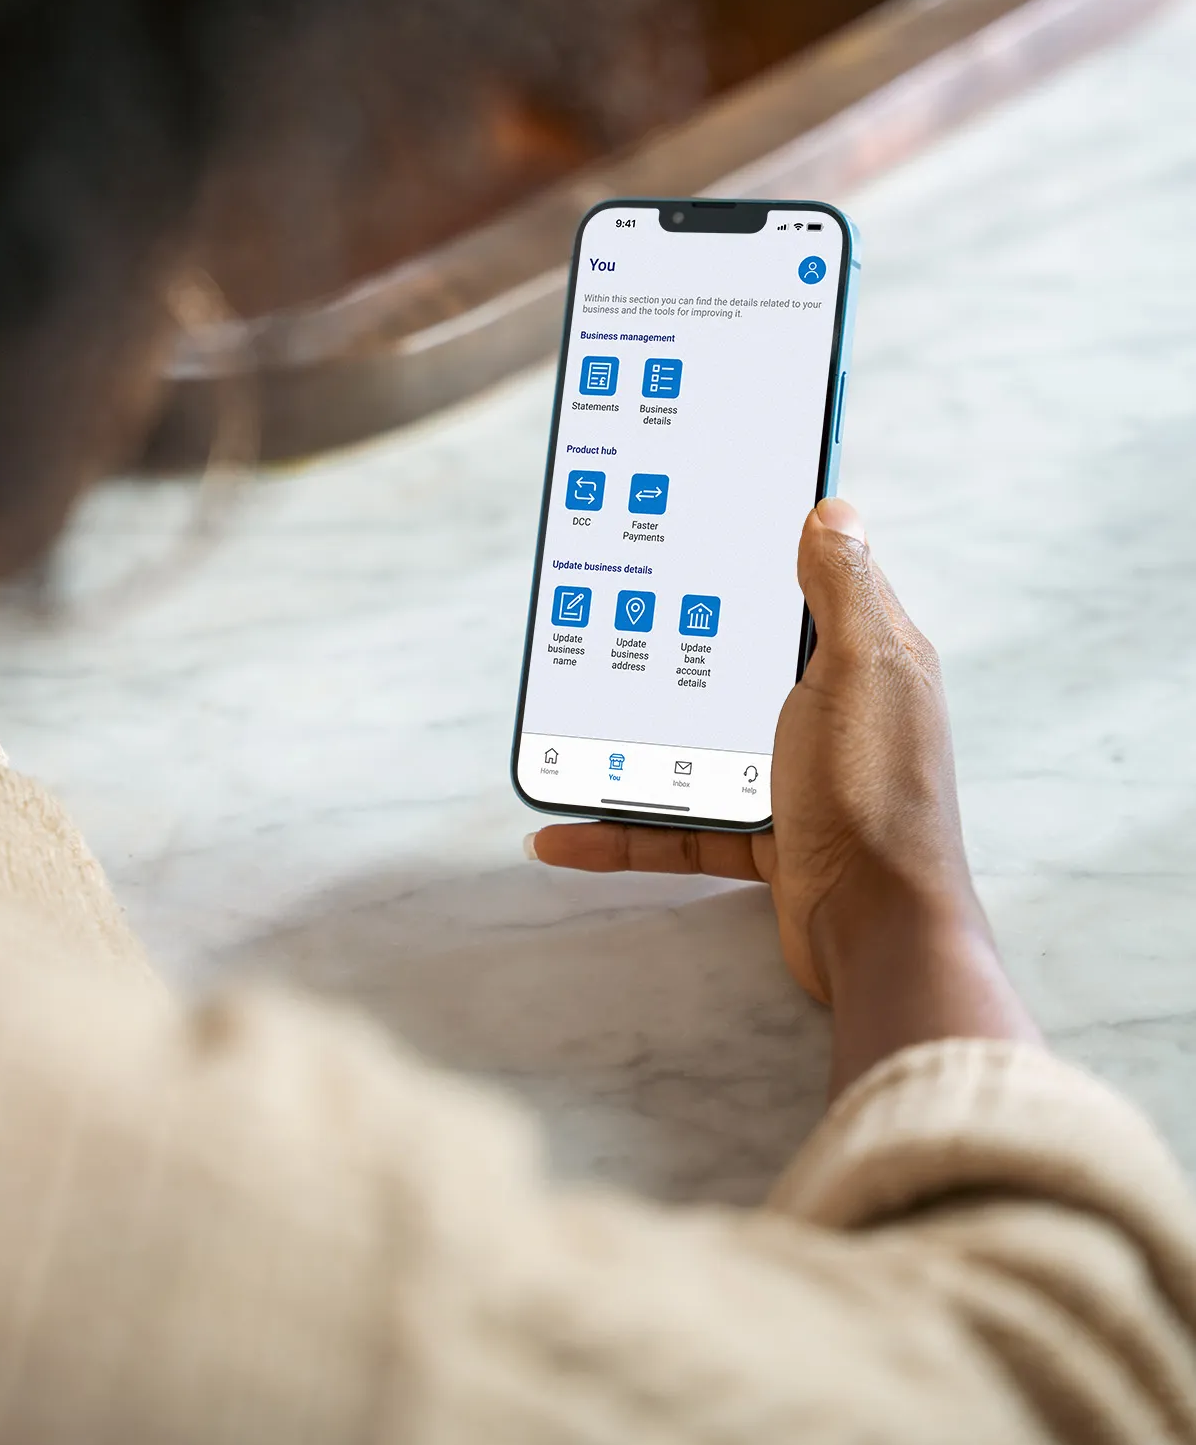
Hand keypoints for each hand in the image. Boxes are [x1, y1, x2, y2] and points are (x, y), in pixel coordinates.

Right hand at [528, 500, 1037, 1086]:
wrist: (880, 936)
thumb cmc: (876, 795)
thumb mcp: (856, 670)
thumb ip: (840, 591)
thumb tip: (831, 508)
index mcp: (866, 657)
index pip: (813, 582)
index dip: (765, 544)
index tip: (702, 513)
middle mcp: (837, 710)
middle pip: (743, 659)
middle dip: (677, 640)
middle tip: (609, 607)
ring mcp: (800, 776)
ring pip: (702, 741)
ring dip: (636, 738)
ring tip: (570, 719)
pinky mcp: (769, 837)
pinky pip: (684, 823)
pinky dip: (625, 829)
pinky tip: (565, 834)